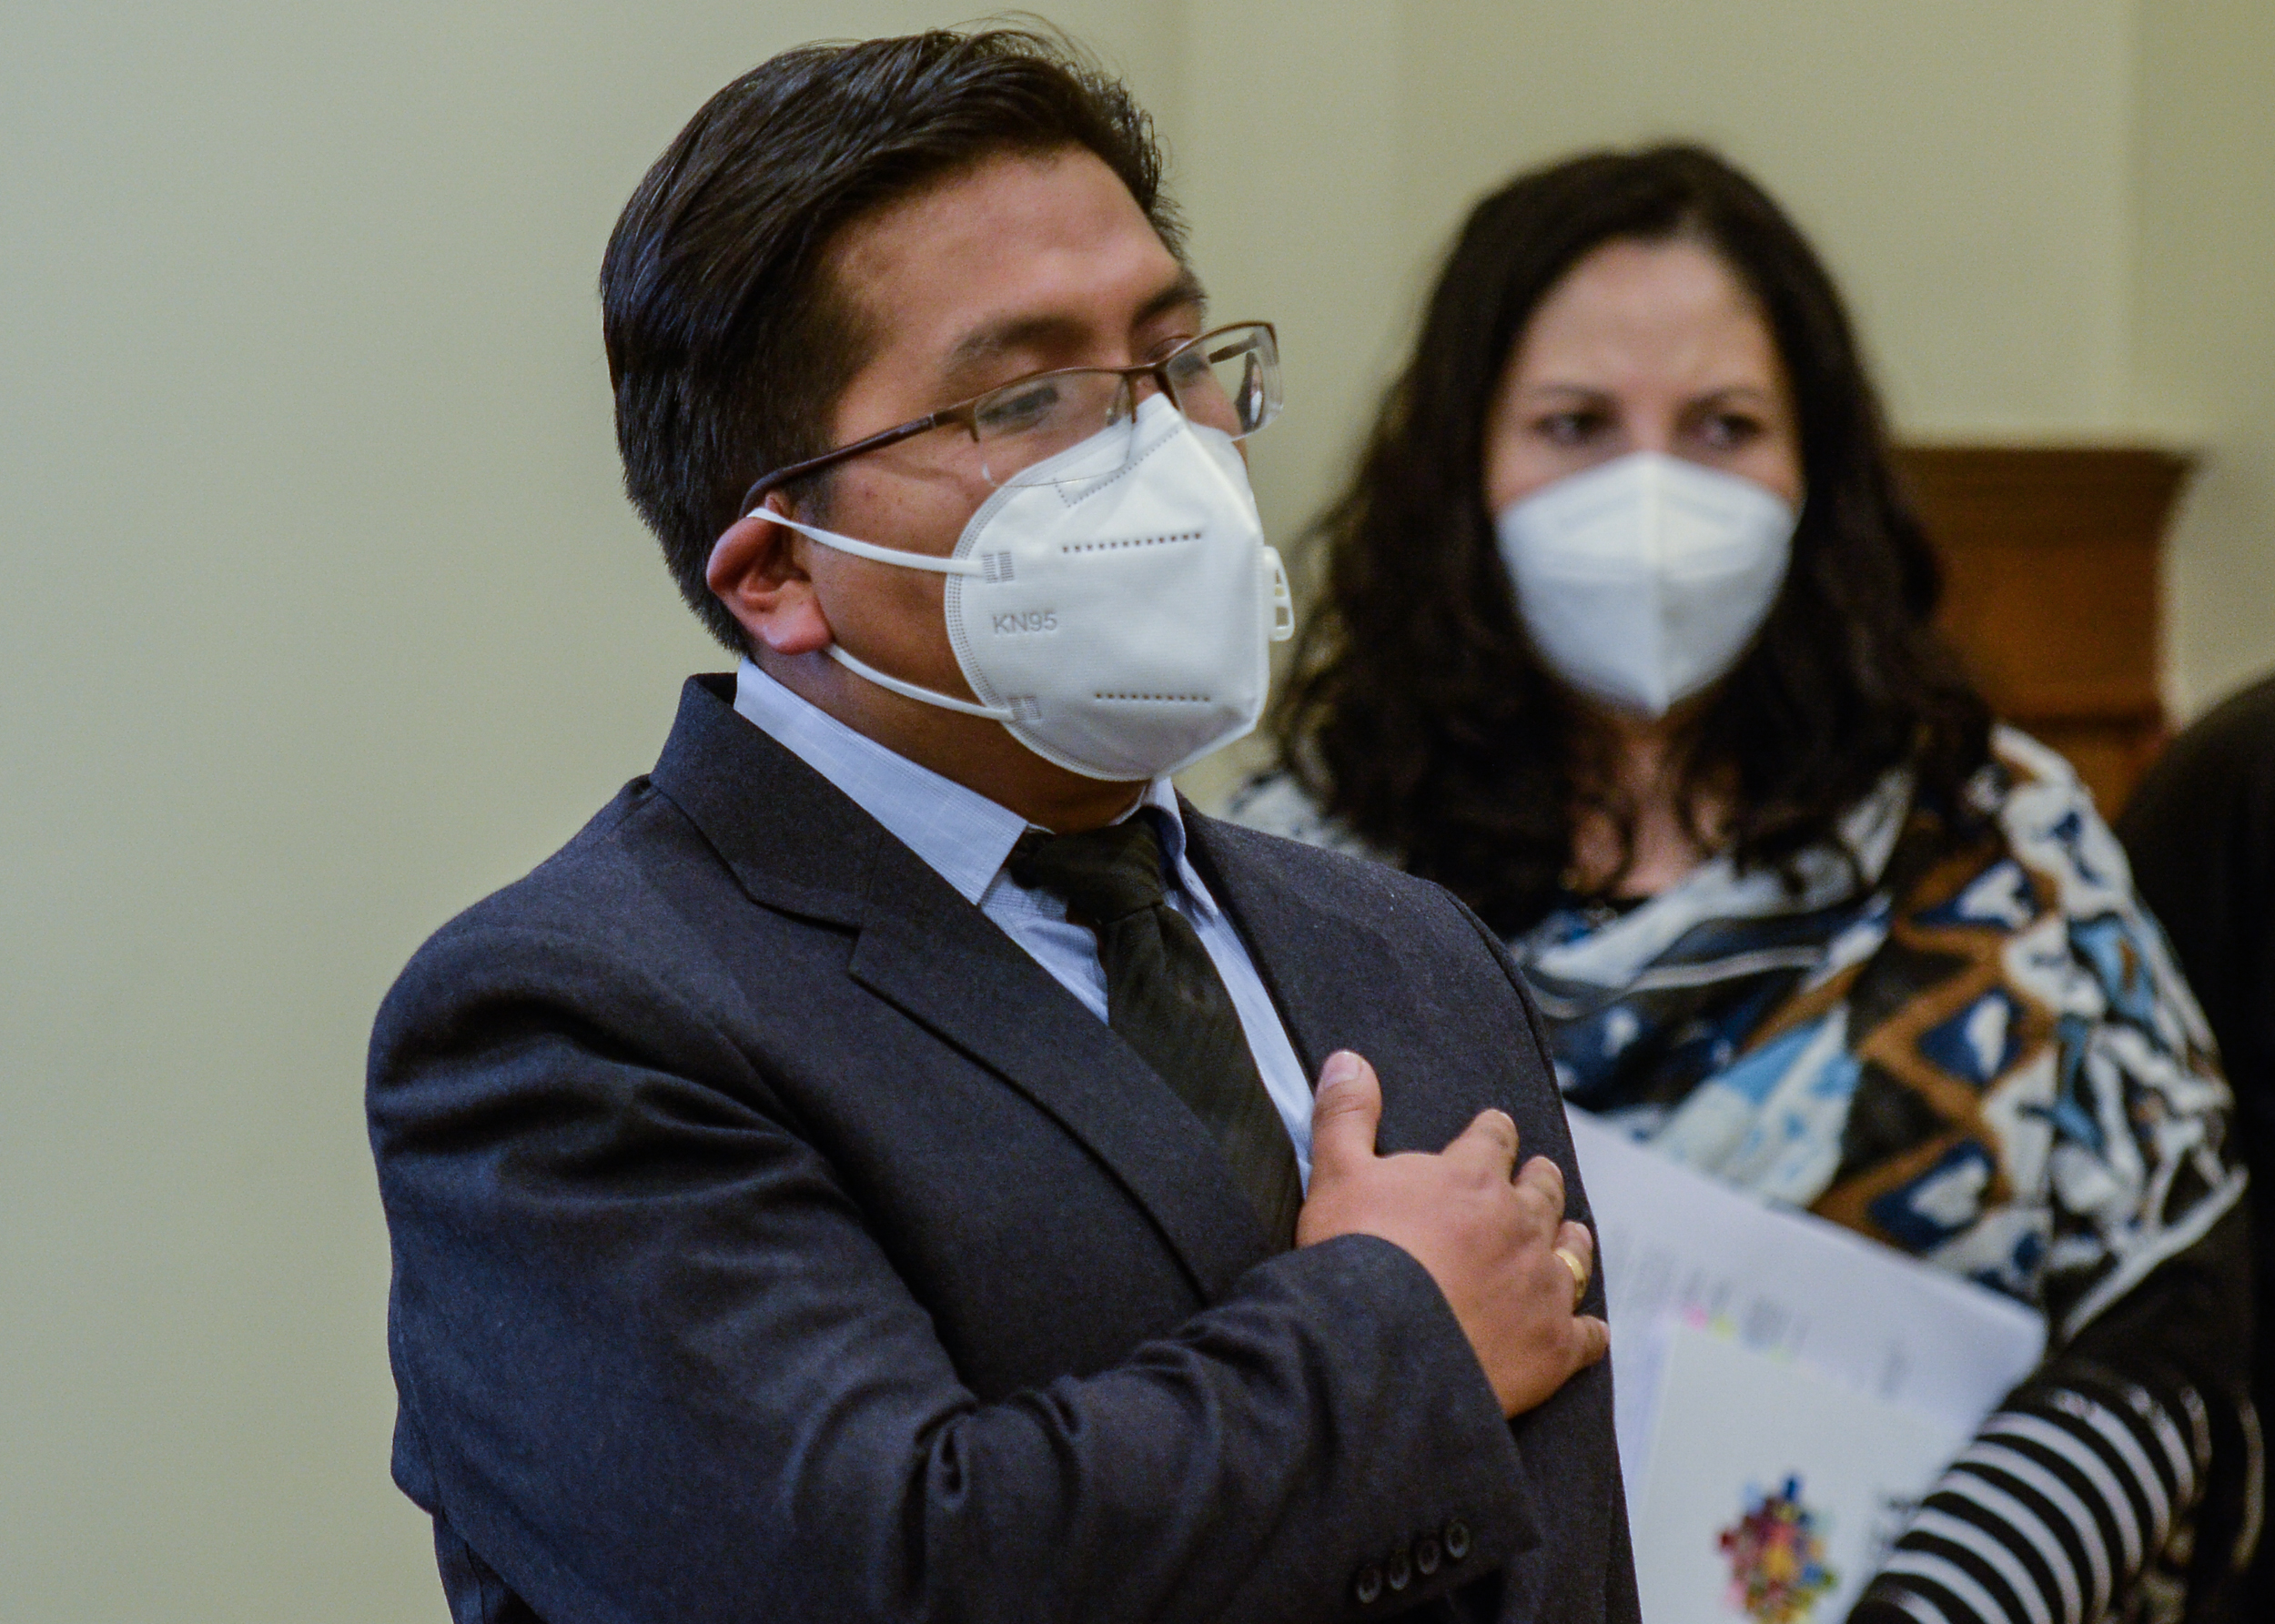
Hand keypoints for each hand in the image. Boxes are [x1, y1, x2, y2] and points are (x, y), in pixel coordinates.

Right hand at [1297, 1050, 1608, 1416]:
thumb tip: (1348, 1058)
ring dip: (1572, 1240)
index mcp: (1472, 1177)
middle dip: (1541, 1180)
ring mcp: (1543, 1285)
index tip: (1497, 1127)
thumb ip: (1347, 1115)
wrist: (1379, 1346)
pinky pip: (1586, 1334)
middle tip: (1542, 1174)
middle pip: (1543, 1192)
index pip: (1494, 1139)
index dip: (1494, 1132)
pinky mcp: (1553, 1345)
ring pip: (1573, 1253)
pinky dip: (1588, 1330)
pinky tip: (1590, 1331)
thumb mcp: (1337, 1173)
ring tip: (1573, 1232)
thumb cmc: (1355, 1254)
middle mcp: (1520, 1224)